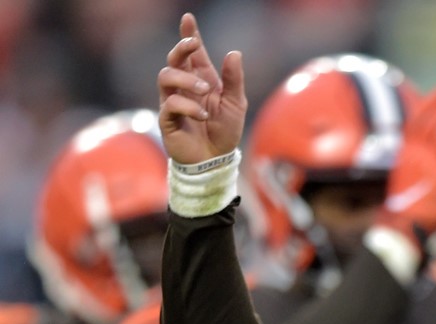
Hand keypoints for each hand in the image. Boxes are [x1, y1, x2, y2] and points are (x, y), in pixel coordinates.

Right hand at [157, 12, 246, 164]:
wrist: (215, 160)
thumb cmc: (224, 131)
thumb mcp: (236, 104)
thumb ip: (234, 79)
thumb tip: (234, 52)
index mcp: (202, 80)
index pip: (192, 54)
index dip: (189, 35)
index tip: (188, 18)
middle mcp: (185, 87)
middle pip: (173, 59)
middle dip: (181, 48)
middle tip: (194, 45)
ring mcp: (174, 101)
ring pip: (165, 76)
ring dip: (186, 79)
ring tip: (206, 91)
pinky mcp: (167, 119)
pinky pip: (170, 104)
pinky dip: (188, 106)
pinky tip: (203, 115)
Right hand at [379, 80, 435, 233]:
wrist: (403, 234)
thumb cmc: (409, 215)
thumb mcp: (409, 185)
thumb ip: (419, 167)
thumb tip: (429, 154)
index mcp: (405, 155)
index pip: (417, 119)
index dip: (433, 100)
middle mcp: (414, 155)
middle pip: (435, 118)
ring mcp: (427, 164)